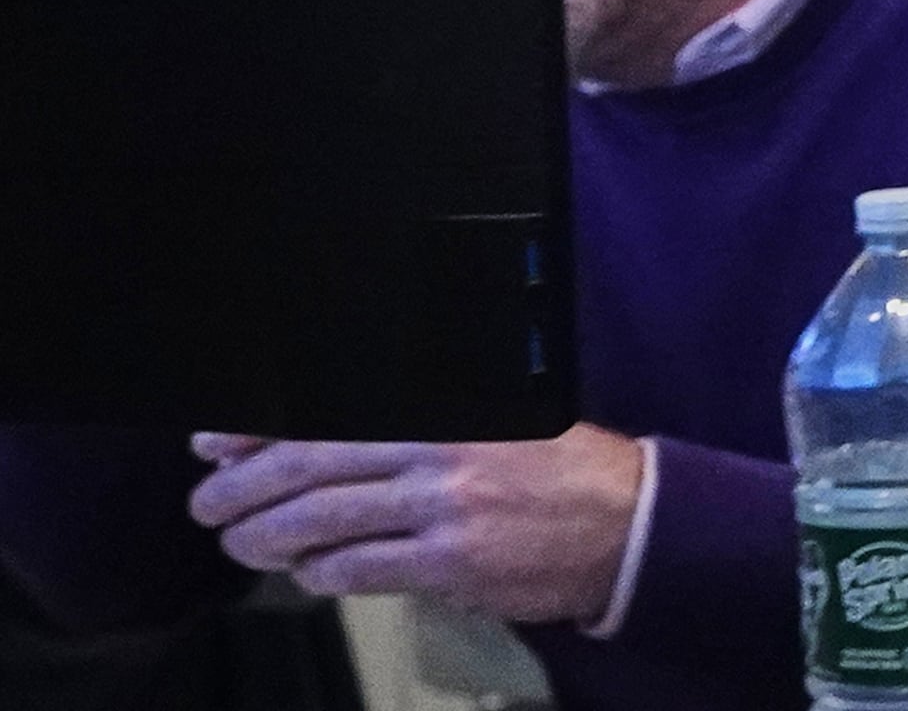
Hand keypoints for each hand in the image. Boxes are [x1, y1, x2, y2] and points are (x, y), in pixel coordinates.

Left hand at [184, 425, 645, 625]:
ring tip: (244, 545)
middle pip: (307, 464)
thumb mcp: (491, 416)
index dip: (258, 429)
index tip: (214, 443)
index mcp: (445, 405)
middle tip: (209, 506)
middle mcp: (439, 447)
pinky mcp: (451, 561)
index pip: (326, 413)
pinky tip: (312, 573)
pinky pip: (358, 569)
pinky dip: (321, 574)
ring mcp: (444, 505)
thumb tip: (315, 441)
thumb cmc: (558, 468)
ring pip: (320, 522)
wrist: (627, 521)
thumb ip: (414, 426)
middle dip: (240, 489)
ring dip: (264, 538)